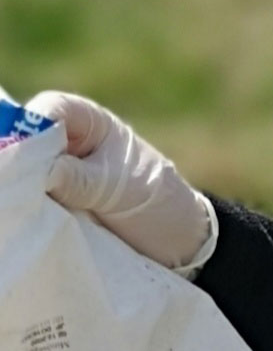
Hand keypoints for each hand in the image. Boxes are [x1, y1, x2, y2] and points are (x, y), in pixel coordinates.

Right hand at [26, 90, 216, 273]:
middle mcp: (66, 142)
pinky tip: (27, 217)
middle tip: (19, 186)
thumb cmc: (155, 199)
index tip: (22, 154)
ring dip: (23, 188)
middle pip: (26, 139)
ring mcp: (55, 172)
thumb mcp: (120, 188)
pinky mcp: (52, 201)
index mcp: (88, 122)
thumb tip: (42, 172)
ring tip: (24, 205)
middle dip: (19, 160)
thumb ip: (80, 180)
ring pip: (26, 172)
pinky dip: (29, 207)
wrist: (175, 240)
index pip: (49, 110)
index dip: (29, 127)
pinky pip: (32, 199)